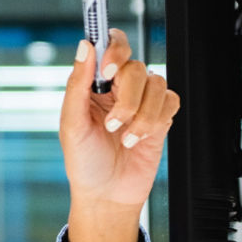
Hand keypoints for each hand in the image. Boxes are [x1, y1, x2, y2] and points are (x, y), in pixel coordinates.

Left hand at [58, 28, 179, 241]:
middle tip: (113, 122)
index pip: (111, 46)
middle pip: (136, 67)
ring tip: (124, 137)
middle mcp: (119, 88)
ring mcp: (142, 102)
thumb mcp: (71, 123)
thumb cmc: (84, 161)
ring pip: (157, 84)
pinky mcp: (161, 118)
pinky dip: (155, 121)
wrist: (106, 194)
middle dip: (126, 97)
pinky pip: (170, 102)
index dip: (115, 49)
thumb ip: (77, 83)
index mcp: (95, 84)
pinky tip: (139, 138)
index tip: (109, 68)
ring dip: (140, 115)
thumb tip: (85, 47)